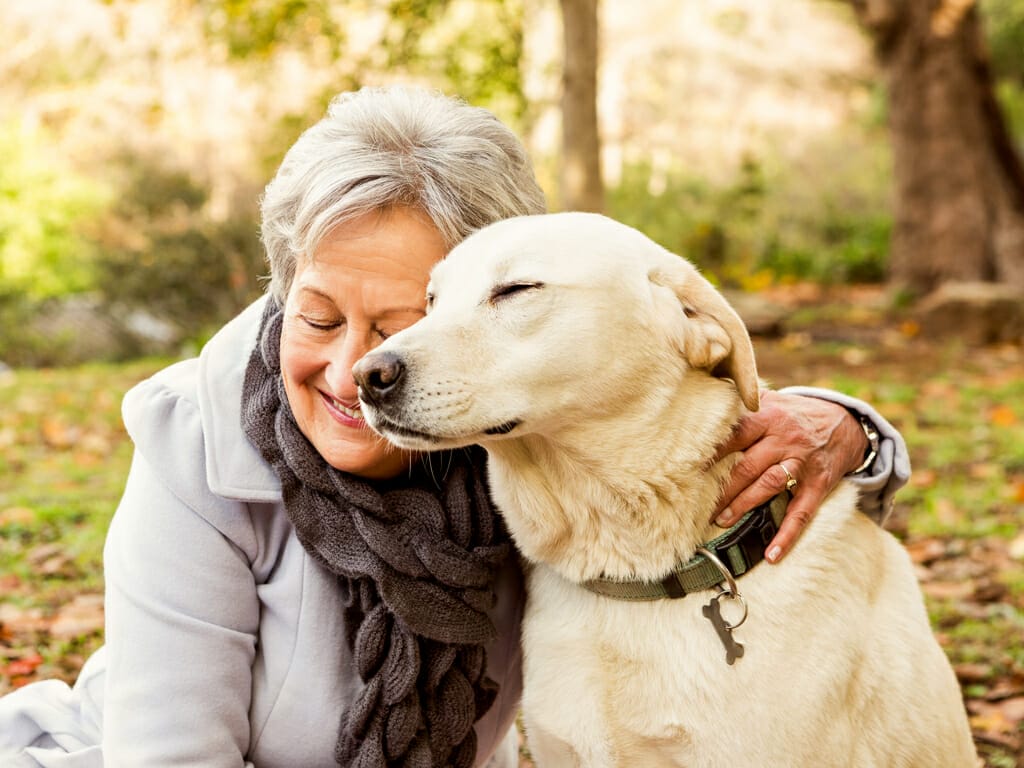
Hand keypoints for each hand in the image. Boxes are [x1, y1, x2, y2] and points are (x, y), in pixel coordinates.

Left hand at [712, 391, 868, 562]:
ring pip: (769, 485)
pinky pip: (801, 513)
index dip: (711, 452)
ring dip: (744, 505)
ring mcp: (802, 463)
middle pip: (747, 465)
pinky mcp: (818, 485)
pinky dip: (787, 535)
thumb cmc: (795, 414)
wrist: (846, 423)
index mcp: (768, 418)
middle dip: (722, 487)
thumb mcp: (772, 400)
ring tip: (721, 520)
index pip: (734, 435)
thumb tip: (703, 400)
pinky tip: (772, 554)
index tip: (687, 466)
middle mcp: (784, 440)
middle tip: (697, 504)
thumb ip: (742, 404)